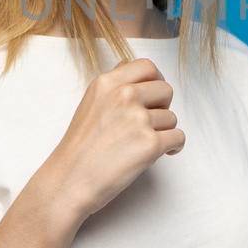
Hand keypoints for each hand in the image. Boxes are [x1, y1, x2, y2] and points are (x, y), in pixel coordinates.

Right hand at [44, 57, 185, 221]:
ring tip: (142, 144)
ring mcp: (138, 119)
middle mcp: (124, 96)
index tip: (154, 95)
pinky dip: (173, 147)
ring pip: (172, 117)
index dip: (156, 80)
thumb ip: (115, 88)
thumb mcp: (90, 104)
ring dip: (163, 131)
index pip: (147, 67)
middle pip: (165, 90)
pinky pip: (178, 138)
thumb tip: (140, 80)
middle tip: (151, 123)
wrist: (69, 181)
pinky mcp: (150, 144)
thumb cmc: (79, 149)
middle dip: (163, 107)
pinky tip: (161, 153)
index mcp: (107, 83)